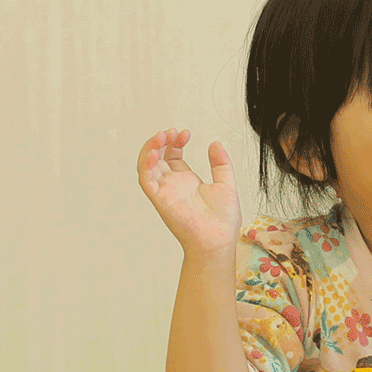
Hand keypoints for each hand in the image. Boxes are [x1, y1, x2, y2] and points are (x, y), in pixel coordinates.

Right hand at [137, 128, 242, 257]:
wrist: (219, 239)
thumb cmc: (223, 219)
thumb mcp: (226, 183)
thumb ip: (220, 163)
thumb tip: (215, 143)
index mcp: (187, 181)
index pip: (172, 155)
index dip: (175, 142)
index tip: (185, 133)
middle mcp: (173, 185)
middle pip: (157, 157)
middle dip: (161, 141)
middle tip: (171, 132)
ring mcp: (165, 191)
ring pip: (147, 166)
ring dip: (150, 149)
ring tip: (162, 136)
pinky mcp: (160, 199)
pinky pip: (146, 180)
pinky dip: (146, 165)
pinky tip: (154, 154)